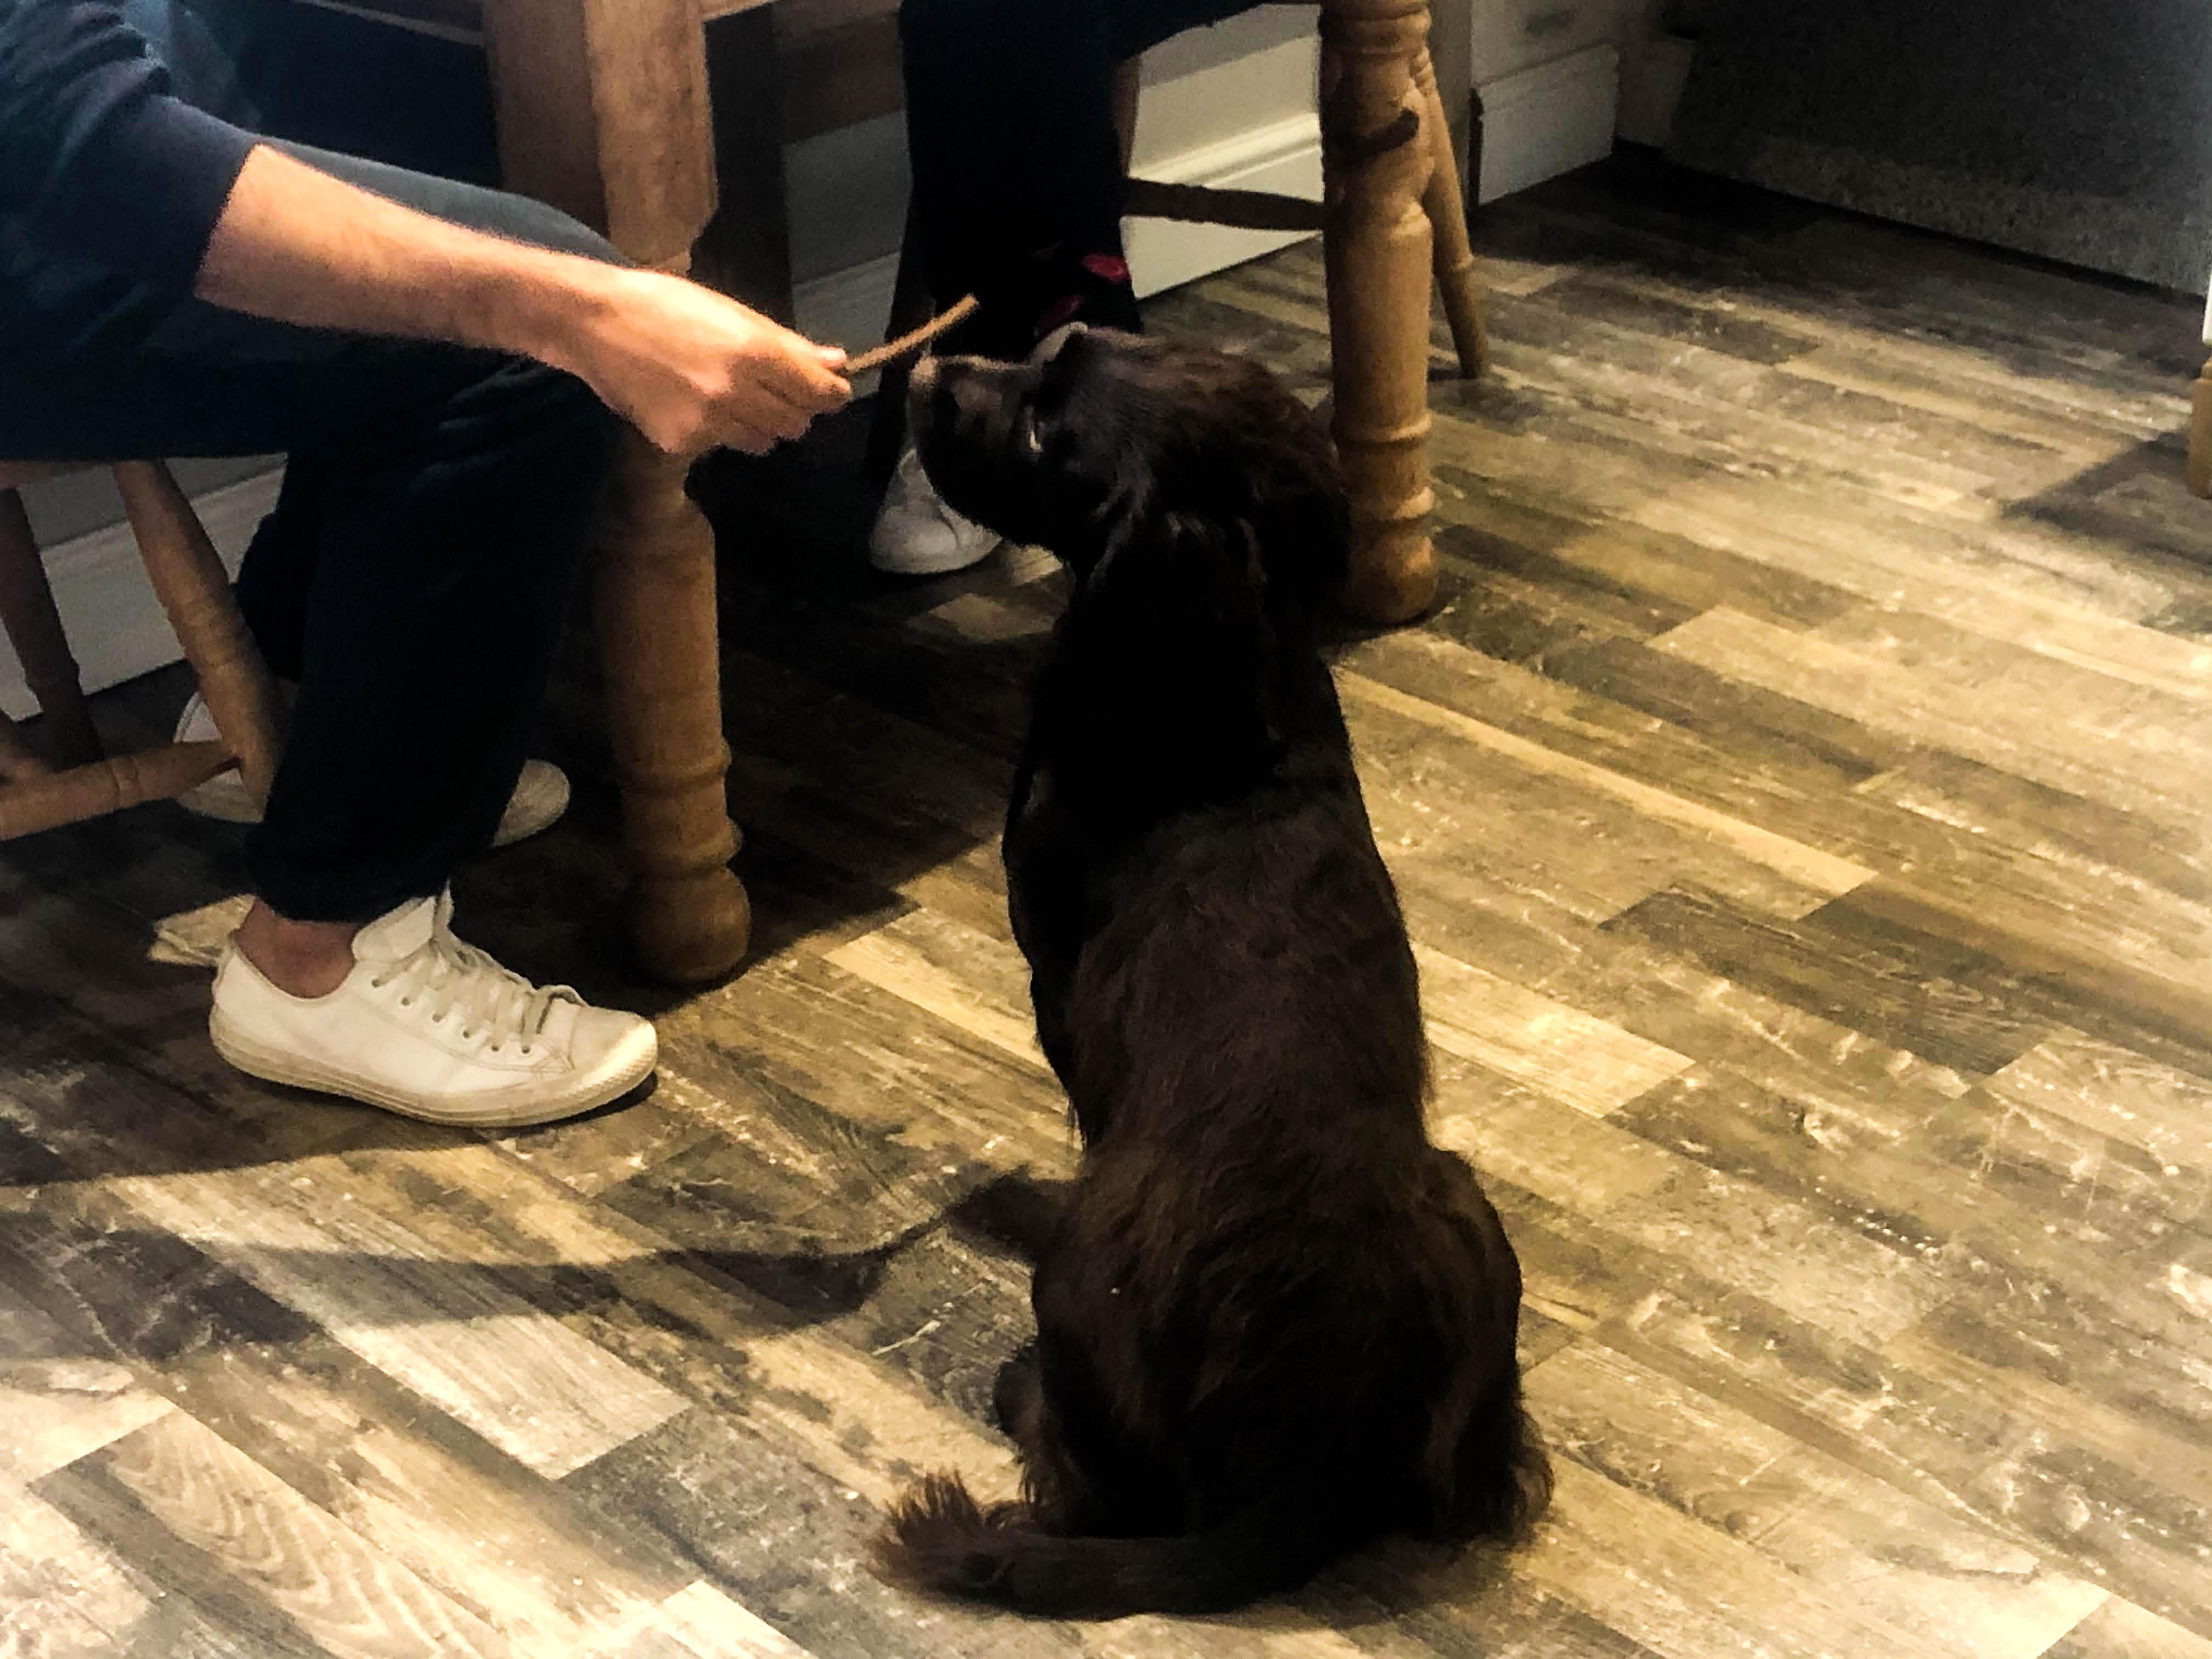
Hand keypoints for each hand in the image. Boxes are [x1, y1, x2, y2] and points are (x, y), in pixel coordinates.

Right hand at [567, 267, 850, 456]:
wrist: (595, 322)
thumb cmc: (666, 306)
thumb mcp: (732, 313)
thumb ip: (788, 345)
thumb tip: (837, 363)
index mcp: (754, 352)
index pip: (818, 393)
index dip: (829, 394)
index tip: (828, 391)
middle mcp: (736, 392)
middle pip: (795, 425)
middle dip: (791, 409)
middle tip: (770, 389)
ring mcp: (707, 422)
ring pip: (761, 441)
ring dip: (756, 424)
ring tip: (725, 393)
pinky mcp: (681, 442)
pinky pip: (719, 445)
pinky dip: (715, 430)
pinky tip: (689, 401)